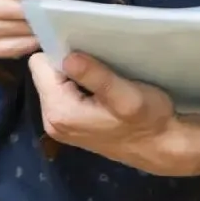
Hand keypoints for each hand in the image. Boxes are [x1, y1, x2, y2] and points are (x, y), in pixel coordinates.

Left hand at [27, 48, 199, 174]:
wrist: (160, 147)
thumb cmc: (147, 121)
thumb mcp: (127, 96)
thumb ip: (96, 77)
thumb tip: (68, 57)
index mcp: (59, 111)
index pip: (40, 64)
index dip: (61, 52)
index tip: (86, 52)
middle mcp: (50, 119)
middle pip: (44, 73)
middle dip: (67, 64)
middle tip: (98, 65)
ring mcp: (58, 124)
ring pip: (54, 82)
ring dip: (75, 75)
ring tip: (102, 77)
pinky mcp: (69, 124)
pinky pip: (63, 93)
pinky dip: (79, 87)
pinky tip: (100, 90)